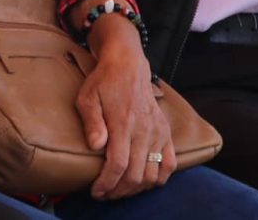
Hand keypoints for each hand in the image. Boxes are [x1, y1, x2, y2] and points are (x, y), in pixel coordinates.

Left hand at [76, 13, 174, 198]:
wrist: (128, 64)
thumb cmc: (103, 82)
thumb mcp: (87, 97)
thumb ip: (91, 122)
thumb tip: (96, 146)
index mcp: (123, 123)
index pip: (118, 164)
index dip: (107, 183)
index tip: (96, 191)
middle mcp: (144, 131)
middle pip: (136, 175)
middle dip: (118, 190)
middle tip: (104, 194)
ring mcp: (157, 132)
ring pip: (152, 174)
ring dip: (136, 188)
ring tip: (120, 189)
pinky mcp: (165, 132)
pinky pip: (169, 164)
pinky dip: (159, 178)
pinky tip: (144, 182)